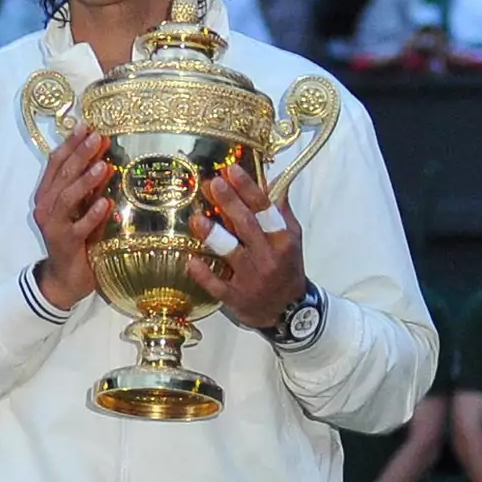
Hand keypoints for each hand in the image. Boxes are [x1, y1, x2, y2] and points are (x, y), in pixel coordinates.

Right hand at [30, 124, 112, 313]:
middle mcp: (46, 207)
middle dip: (80, 154)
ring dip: (85, 181)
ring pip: (67, 198)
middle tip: (99, 137)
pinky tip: (105, 203)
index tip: (88, 126)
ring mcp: (53, 226)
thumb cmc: (76, 238)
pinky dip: (91, 214)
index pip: (56, 163)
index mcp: (47, 194)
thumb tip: (105, 158)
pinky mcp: (65, 244)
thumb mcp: (79, 208)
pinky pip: (78, 226)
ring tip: (104, 166)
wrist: (65, 278)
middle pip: (63, 175)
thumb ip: (86, 186)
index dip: (71, 143)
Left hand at [187, 157, 306, 330]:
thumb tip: (270, 180)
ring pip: (231, 253)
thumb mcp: (291, 238)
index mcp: (282, 239)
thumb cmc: (287, 267)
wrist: (289, 312)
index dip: (248, 188)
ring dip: (213, 234)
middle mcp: (267, 256)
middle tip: (211, 183)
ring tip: (197, 218)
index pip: (265, 208)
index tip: (231, 169)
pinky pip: (217, 285)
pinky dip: (203, 273)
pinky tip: (190, 260)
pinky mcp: (236, 297)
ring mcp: (251, 278)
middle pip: (247, 225)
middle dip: (229, 202)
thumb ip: (280, 210)